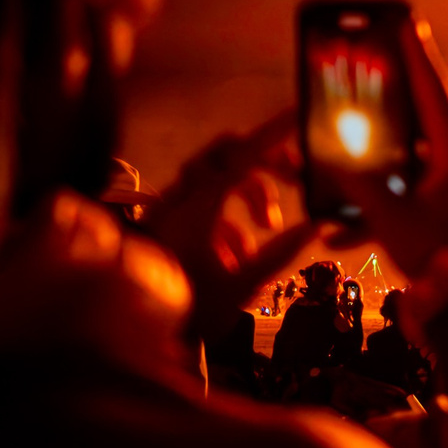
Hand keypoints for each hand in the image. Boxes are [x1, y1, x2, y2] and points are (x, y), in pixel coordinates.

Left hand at [139, 109, 313, 341]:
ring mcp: (174, 208)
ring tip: (269, 226)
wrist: (131, 335)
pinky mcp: (172, 220)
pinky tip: (239, 255)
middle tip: (297, 179)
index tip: (301, 113)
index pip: (244, 156)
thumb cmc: (183, 311)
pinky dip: (232, 217)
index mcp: (198, 208)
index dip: (275, 132)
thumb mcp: (240, 287)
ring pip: (222, 175)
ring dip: (252, 193)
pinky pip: (208, 200)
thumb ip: (280, 254)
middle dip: (268, 162)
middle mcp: (182, 199)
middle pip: (231, 152)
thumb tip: (316, 225)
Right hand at [359, 16, 447, 280]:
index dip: (418, 56)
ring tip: (339, 134)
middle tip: (374, 55)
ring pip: (401, 157)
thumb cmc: (442, 258)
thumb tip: (334, 166)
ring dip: (369, 155)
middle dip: (391, 91)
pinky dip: (367, 208)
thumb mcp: (394, 219)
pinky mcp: (434, 211)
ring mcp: (444, 186)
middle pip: (416, 114)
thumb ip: (361, 188)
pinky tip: (330, 230)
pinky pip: (396, 196)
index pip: (433, 92)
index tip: (408, 20)